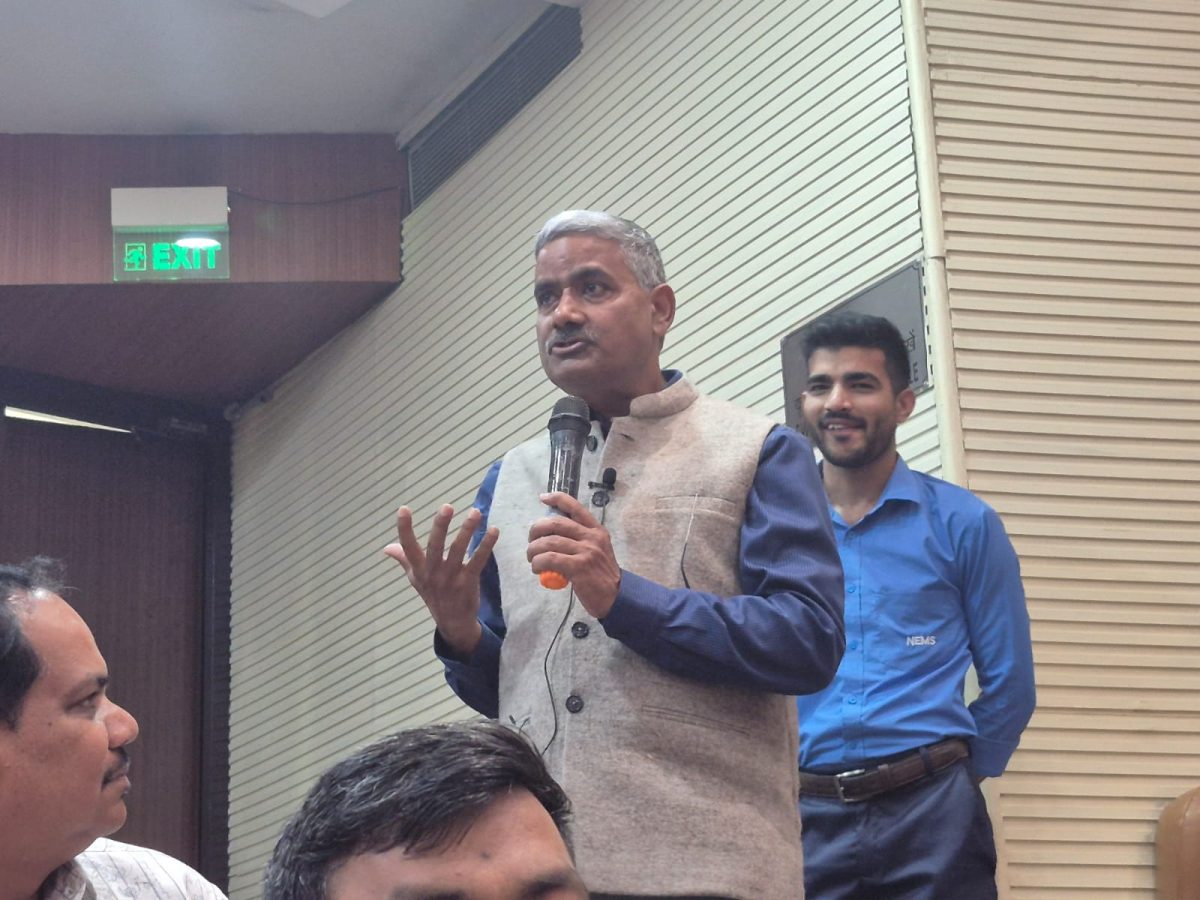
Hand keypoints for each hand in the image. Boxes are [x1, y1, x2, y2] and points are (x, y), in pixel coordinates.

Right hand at [384, 504, 498, 655]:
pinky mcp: (469, 581)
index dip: (404, 529)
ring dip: (467, 530)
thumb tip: (386, 547)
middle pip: (435, 546)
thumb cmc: (433, 594)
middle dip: (440, 526)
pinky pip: (478, 561)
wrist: (453, 622)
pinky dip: (486, 545)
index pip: (408, 547)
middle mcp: (433, 572)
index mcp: (419, 569)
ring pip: (459, 550)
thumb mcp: (415, 578)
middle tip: (446, 507)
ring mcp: (452, 578)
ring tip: (475, 512)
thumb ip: (403, 559)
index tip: (403, 509)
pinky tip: (494, 530)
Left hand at [527, 492, 620, 618]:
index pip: (575, 507)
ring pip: (549, 542)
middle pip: (555, 523)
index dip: (557, 498)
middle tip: (531, 542)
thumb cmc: (601, 575)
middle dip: (536, 530)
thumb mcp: (596, 550)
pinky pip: (550, 559)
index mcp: (596, 530)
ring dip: (533, 550)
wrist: (616, 597)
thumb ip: (580, 540)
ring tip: (532, 559)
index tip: (543, 498)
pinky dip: (538, 563)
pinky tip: (537, 569)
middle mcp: (591, 537)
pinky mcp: (579, 567)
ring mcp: (586, 551)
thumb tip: (552, 535)